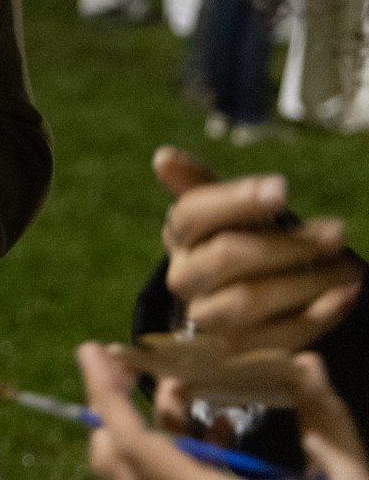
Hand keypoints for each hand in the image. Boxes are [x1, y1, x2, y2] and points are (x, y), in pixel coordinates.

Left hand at [79, 341, 367, 479]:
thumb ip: (327, 424)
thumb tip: (307, 362)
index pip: (134, 446)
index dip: (108, 395)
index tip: (94, 350)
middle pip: (119, 464)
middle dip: (121, 410)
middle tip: (136, 370)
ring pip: (141, 477)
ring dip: (161, 433)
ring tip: (195, 396)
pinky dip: (180, 463)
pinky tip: (226, 438)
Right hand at [157, 147, 360, 353]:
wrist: (250, 304)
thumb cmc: (244, 242)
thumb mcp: (227, 212)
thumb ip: (200, 185)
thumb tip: (163, 158)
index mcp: (179, 235)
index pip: (193, 214)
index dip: (236, 200)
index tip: (282, 189)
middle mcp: (183, 277)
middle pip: (226, 256)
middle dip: (286, 244)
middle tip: (335, 232)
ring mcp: (208, 319)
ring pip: (249, 300)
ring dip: (306, 282)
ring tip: (349, 266)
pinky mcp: (240, 355)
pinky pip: (277, 338)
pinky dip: (317, 316)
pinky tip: (345, 296)